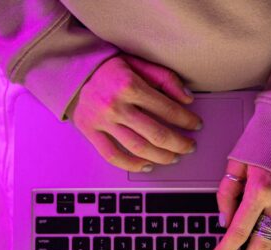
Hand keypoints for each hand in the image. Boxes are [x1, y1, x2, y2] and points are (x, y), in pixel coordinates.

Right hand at [67, 54, 202, 171]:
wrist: (75, 71)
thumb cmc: (110, 68)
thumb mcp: (139, 63)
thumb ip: (165, 78)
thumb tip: (187, 99)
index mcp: (129, 85)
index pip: (167, 109)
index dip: (186, 120)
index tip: (195, 124)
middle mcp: (116, 105)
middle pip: (156, 133)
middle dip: (179, 143)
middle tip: (189, 146)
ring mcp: (102, 121)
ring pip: (138, 147)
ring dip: (161, 157)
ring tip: (173, 157)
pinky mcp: (90, 132)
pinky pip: (112, 155)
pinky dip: (132, 165)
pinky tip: (146, 165)